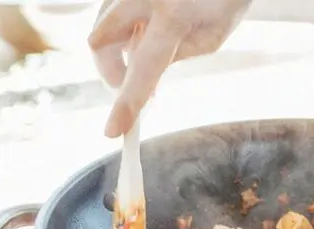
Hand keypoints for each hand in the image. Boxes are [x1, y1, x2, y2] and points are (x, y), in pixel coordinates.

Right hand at [88, 0, 250, 137]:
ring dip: (117, 46)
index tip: (113, 132)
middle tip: (134, 85)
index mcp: (171, 15)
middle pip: (101, 44)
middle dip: (111, 70)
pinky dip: (122, 26)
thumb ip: (176, 54)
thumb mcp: (212, 35)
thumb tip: (148, 70)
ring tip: (148, 50)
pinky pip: (110, 9)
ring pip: (101, 24)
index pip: (142, 70)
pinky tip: (146, 28)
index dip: (126, 104)